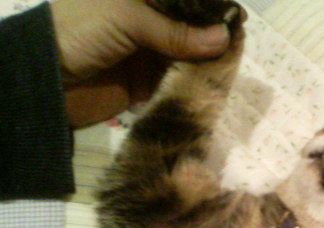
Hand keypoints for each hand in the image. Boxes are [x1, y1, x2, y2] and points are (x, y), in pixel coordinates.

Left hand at [51, 0, 232, 126]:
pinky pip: (175, 83)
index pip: (181, 1)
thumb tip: (224, 38)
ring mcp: (145, 54)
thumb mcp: (128, 19)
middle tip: (240, 44)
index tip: (236, 17)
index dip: (209, 8)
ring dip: (207, 62)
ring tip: (233, 66)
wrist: (43, 80)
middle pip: (188, 27)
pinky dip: (193, 85)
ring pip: (186, 55)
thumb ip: (176, 31)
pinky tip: (213, 85)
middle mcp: (144, 22)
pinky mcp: (145, 85)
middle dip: (212, 36)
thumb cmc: (79, 32)